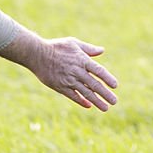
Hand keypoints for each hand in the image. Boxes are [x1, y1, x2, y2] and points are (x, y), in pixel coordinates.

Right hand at [0, 34, 118, 110]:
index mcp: (82, 60)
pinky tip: (89, 106)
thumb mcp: (73, 43)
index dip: (107, 78)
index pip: (98, 71)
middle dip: (105, 94)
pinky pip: (73, 96)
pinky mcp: (60, 87)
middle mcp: (77, 71)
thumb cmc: (56, 47)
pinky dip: (81, 101)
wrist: (37, 54)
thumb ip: (88, 49)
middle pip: (94, 85)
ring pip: (85, 93)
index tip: (115, 86)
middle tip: (114, 102)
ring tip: (105, 108)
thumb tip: (102, 50)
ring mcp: (68, 80)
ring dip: (96, 101)